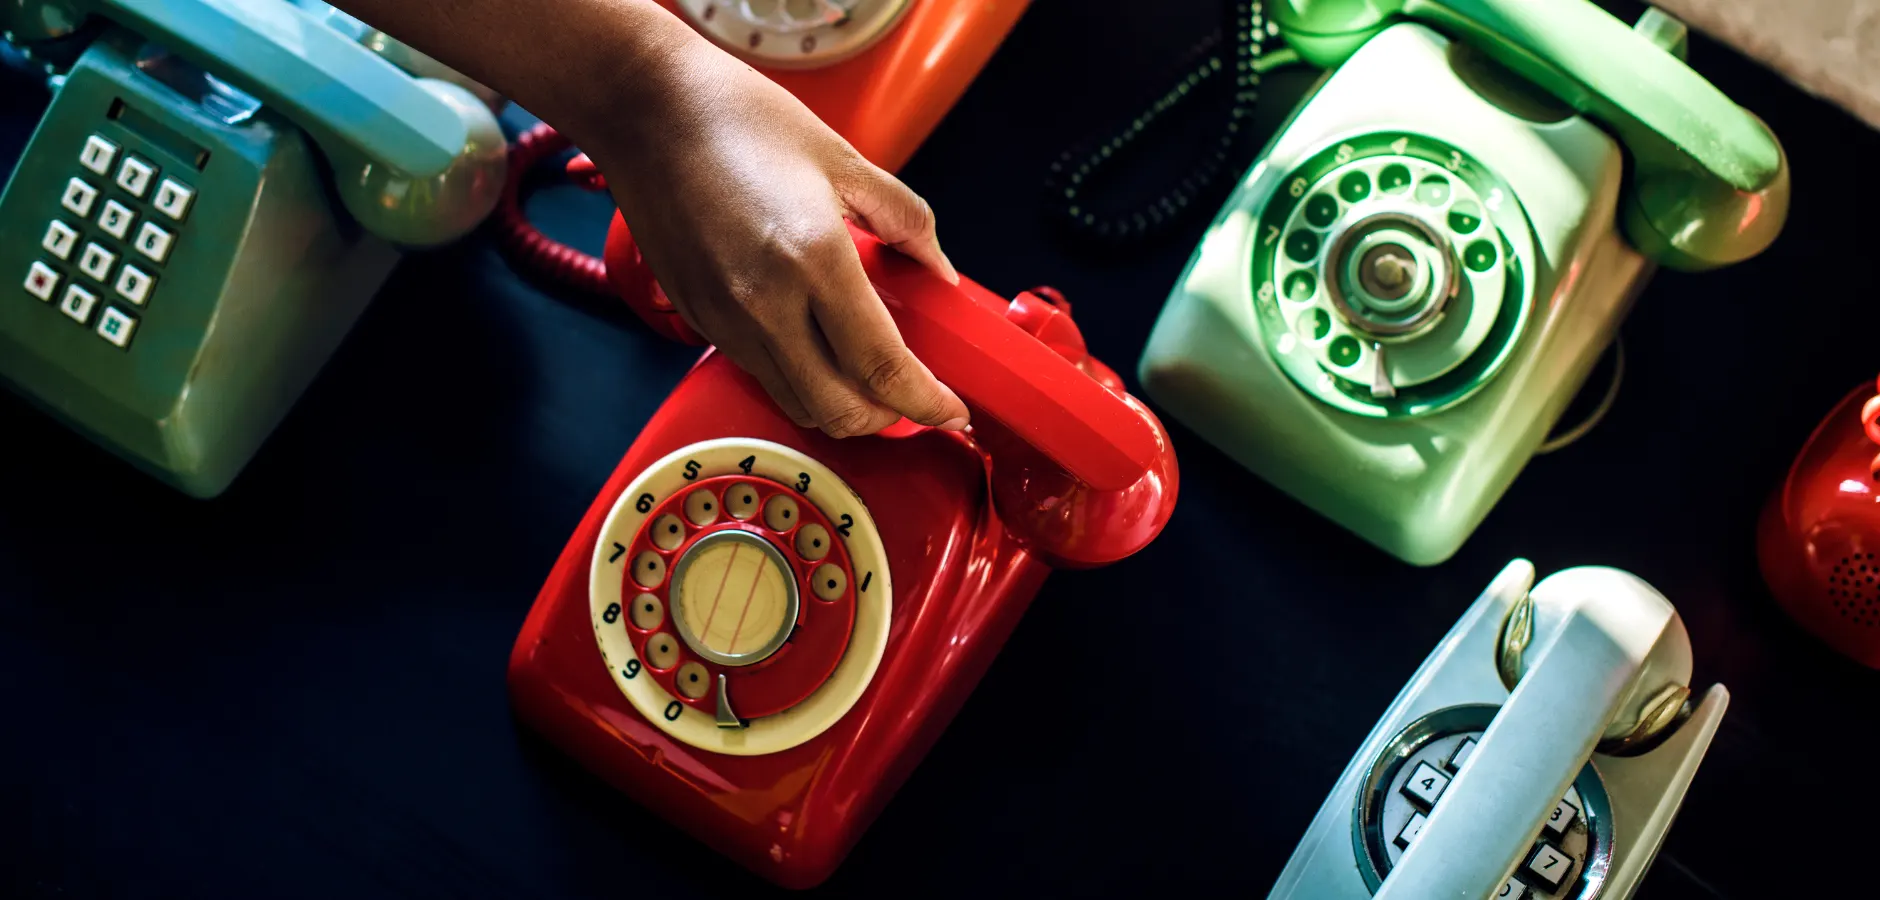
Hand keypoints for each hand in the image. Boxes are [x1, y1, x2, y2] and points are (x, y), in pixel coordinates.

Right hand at [584, 34, 970, 437]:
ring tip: (867, 378)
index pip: (882, 367)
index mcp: (814, 258)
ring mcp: (726, 319)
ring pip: (796, 403)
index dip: (926, 403)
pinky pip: (760, 374)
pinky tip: (815, 347)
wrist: (646, 109)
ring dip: (841, 406)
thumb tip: (939, 270)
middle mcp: (766, 303)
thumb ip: (905, 220)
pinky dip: (798, 379)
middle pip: (839, 411)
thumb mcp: (843, 159)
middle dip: (888, 419)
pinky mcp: (699, 320)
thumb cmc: (739, 119)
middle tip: (913, 399)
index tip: (951, 410)